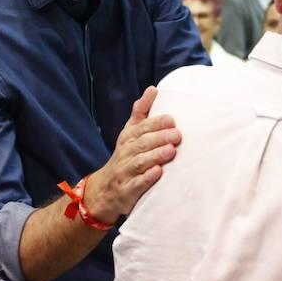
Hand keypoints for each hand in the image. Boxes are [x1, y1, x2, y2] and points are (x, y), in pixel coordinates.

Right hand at [84, 87, 180, 224]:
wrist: (104, 191)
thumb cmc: (125, 157)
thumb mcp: (129, 134)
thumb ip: (141, 112)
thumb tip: (153, 89)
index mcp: (127, 138)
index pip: (140, 128)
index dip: (155, 123)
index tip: (172, 119)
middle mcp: (124, 153)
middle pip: (141, 144)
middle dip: (159, 138)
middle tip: (177, 135)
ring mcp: (124, 173)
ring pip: (139, 162)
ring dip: (155, 156)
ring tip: (171, 151)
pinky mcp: (126, 191)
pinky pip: (136, 184)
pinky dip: (147, 178)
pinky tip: (159, 172)